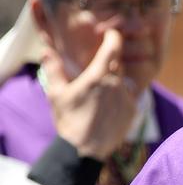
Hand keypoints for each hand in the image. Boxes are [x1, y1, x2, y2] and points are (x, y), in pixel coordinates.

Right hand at [42, 29, 137, 159]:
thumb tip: (46, 51)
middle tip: (101, 62)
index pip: (112, 47)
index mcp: (98, 76)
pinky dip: (120, 96)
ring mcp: (127, 98)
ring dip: (115, 80)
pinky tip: (108, 105)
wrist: (84, 151)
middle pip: (119, 63)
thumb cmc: (69, 121)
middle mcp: (116, 84)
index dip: (113, 37)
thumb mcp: (56, 94)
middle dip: (111, 59)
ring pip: (124, 80)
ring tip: (102, 90)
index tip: (110, 34)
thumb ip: (54, 69)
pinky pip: (129, 97)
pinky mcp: (132, 111)